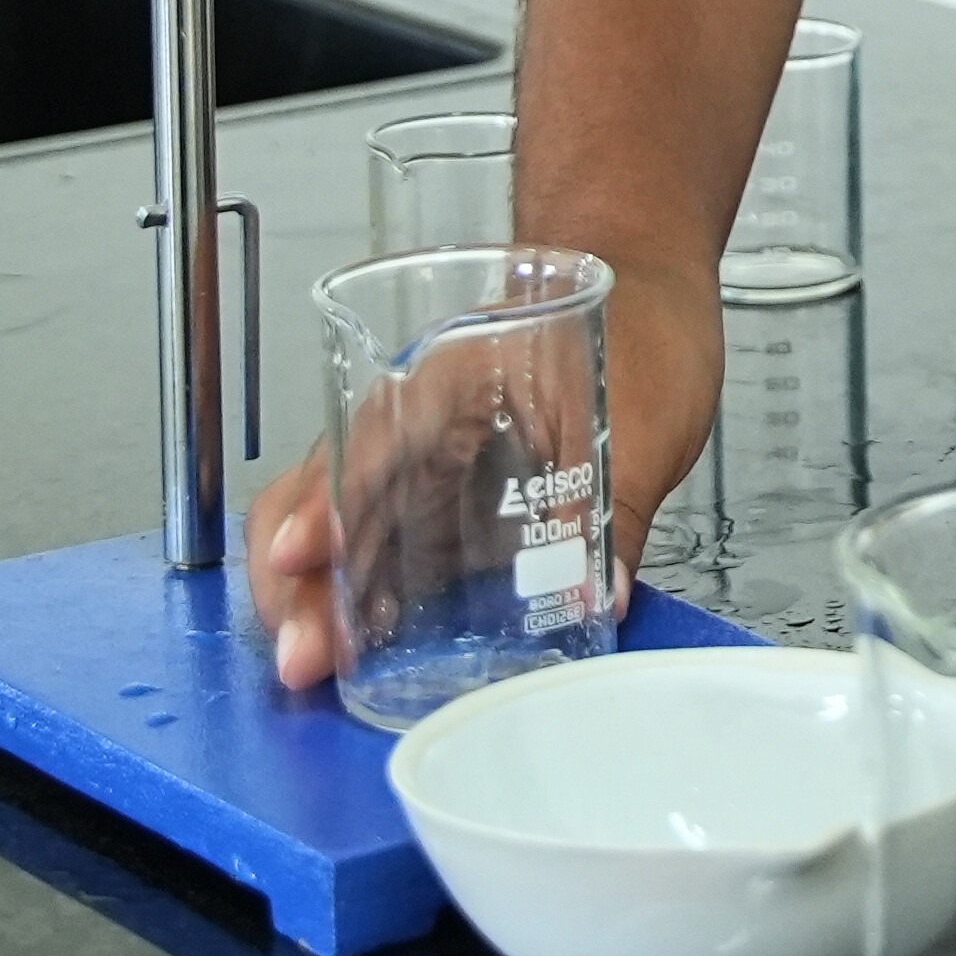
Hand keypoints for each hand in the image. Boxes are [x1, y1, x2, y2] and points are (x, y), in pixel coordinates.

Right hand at [248, 247, 720, 694]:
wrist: (658, 291)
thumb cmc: (645, 322)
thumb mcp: (649, 414)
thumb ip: (621, 506)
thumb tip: (604, 594)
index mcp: (455, 374)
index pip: (368, 440)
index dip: (327, 503)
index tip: (297, 557)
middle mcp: (423, 417)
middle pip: (329, 493)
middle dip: (301, 578)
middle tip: (303, 654)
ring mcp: (431, 458)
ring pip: (345, 526)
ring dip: (322, 596)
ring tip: (313, 664)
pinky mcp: (455, 495)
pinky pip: (392, 544)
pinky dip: (368, 593)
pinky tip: (366, 646)